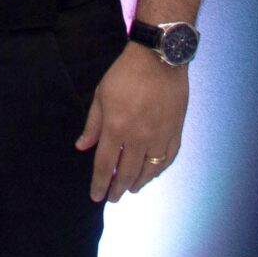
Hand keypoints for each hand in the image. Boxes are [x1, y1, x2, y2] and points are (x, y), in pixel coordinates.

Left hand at [75, 44, 188, 202]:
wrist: (159, 58)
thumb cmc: (126, 73)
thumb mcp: (101, 95)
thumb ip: (93, 124)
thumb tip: (82, 146)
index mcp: (117, 128)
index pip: (106, 166)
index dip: (100, 183)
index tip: (96, 196)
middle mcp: (139, 137)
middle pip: (127, 173)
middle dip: (118, 188)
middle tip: (113, 197)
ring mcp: (160, 136)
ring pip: (149, 171)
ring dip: (139, 183)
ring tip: (131, 188)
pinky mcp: (175, 131)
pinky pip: (168, 159)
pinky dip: (160, 170)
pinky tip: (153, 173)